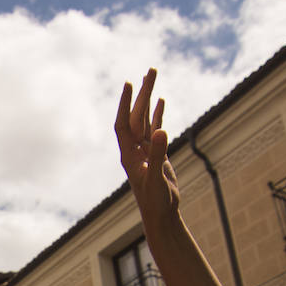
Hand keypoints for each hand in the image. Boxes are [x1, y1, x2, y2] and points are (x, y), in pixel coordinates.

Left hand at [115, 68, 178, 224]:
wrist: (161, 215)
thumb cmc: (155, 201)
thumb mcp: (156, 178)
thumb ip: (158, 154)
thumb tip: (161, 130)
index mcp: (129, 155)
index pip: (123, 123)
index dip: (125, 104)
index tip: (128, 83)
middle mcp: (135, 150)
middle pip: (137, 116)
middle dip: (142, 93)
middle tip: (151, 70)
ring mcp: (145, 151)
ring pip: (146, 119)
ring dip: (149, 99)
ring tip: (152, 76)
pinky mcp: (156, 154)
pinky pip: (156, 129)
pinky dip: (158, 114)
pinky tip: (161, 100)